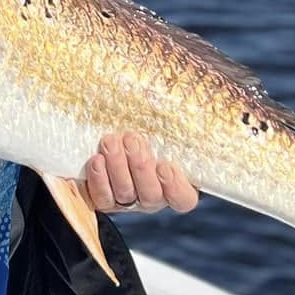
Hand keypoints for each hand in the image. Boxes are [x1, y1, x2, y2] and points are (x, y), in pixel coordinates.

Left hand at [83, 133, 198, 213]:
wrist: (116, 134)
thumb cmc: (148, 128)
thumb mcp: (167, 124)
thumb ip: (178, 122)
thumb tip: (197, 93)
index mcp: (175, 185)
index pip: (184, 199)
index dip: (176, 187)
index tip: (166, 165)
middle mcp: (153, 197)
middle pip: (151, 195)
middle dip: (140, 167)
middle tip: (132, 140)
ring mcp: (128, 201)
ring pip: (125, 194)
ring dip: (118, 166)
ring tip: (111, 141)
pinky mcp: (105, 199)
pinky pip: (102, 198)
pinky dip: (99, 180)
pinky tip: (97, 160)